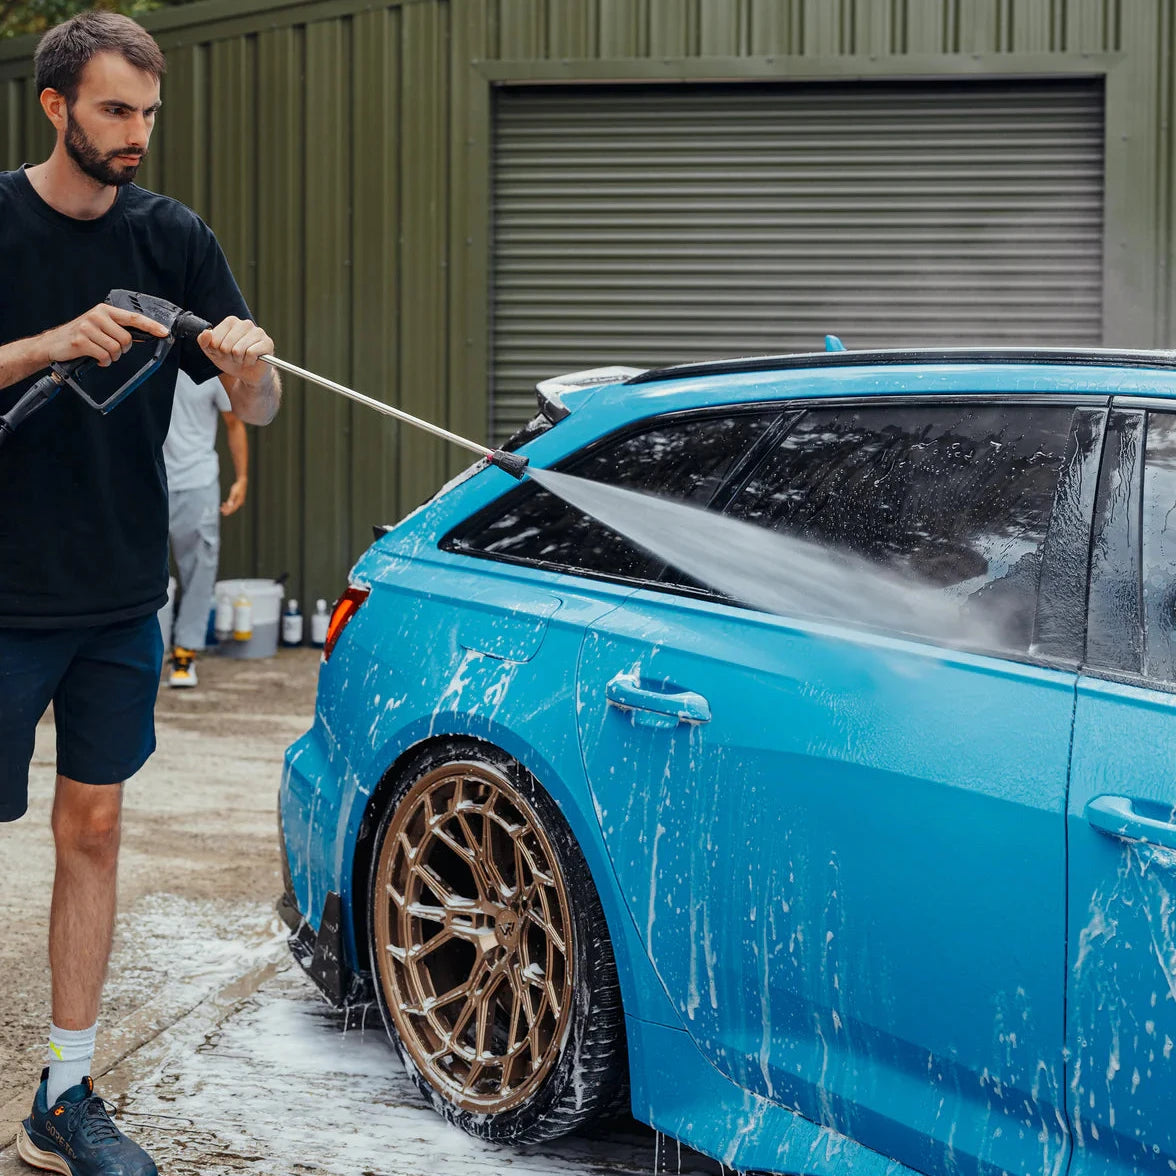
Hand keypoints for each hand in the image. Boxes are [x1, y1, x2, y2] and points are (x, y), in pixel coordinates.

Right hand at [36, 304, 168, 367]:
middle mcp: (97, 316)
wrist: (53, 344)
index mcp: (104, 310)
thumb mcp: (100, 327)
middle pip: (126, 339)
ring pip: (116, 349)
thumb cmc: (80, 336)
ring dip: (112, 357)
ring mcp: (88, 328)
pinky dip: (103, 362)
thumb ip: (119, 329)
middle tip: (110, 349)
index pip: (133, 317)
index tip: (164, 332)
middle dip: (122, 350)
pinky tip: (95, 358)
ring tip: (100, 353)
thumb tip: (144, 335)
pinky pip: (105, 357)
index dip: (151, 326)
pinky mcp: (81, 341)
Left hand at [197, 317, 272, 384]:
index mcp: (231, 322)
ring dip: (239, 360)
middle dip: (228, 356)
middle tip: (235, 357)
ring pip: (238, 350)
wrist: (248, 374)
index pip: (215, 337)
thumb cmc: (230, 360)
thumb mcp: (212, 352)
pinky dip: (249, 361)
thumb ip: (204, 341)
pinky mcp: (267, 343)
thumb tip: (207, 333)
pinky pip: (251, 354)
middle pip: (226, 345)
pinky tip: (252, 360)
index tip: (224, 352)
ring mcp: (258, 332)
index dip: (217, 350)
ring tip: (243, 359)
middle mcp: (245, 324)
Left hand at [221, 476, 246, 515]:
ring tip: (221, 507)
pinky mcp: (238, 499)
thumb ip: (231, 499)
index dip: (228, 511)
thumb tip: (229, 505)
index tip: (223, 513)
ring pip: (232, 506)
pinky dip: (228, 504)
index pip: (233, 508)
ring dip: (227, 507)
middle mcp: (240, 502)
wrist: (242, 482)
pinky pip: (233, 503)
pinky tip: (224, 503)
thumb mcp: (234, 492)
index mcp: (239, 501)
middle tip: (221, 510)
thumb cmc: (238, 486)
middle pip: (232, 508)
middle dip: (226, 509)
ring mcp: (239, 501)